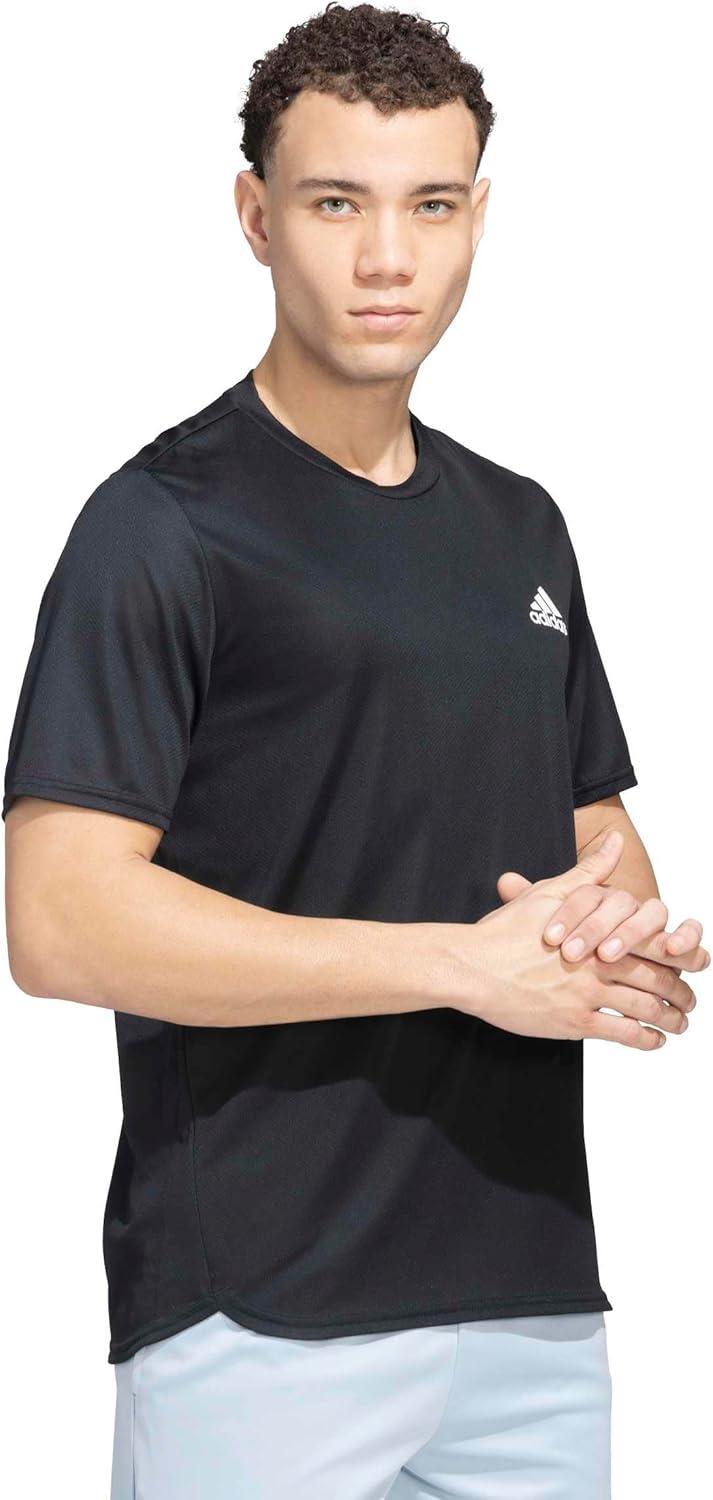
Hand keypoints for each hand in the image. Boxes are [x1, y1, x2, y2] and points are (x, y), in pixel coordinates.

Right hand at [441, 829, 693, 1047]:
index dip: (680, 953)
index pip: (653, 941)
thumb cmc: (507, 931)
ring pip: (645, 1008)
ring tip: (681, 1023)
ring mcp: (588, 996)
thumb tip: (615, 842)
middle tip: (691, 1000)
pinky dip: (645, 1039)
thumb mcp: (550, 893)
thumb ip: (589, 871)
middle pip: (656, 978)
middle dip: (680, 991)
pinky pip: (622, 1033)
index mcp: (598, 932)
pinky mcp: (574, 1022)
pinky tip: (655, 1040)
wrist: (472, 967)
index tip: (693, 961)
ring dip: (670, 1018)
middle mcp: (599, 965)